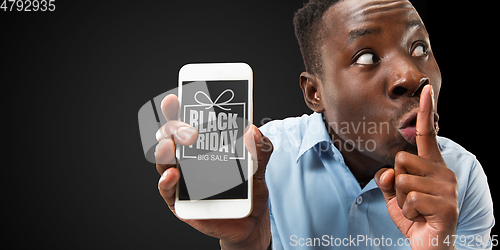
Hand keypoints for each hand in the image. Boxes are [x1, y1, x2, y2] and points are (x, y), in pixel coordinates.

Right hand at [155, 94, 272, 249]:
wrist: (251, 219)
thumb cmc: (250, 187)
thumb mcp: (259, 165)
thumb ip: (260, 148)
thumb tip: (253, 131)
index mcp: (203, 143)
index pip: (186, 120)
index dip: (177, 108)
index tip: (176, 97)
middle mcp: (188, 158)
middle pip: (170, 136)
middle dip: (175, 128)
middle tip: (190, 130)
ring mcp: (182, 179)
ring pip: (164, 160)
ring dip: (165, 150)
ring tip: (173, 146)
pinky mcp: (180, 202)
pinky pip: (166, 190)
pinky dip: (166, 181)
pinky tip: (173, 174)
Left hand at [375, 85, 457, 249]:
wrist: (429, 246)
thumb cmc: (414, 217)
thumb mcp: (393, 196)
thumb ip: (387, 179)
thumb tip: (389, 171)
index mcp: (432, 166)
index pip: (427, 135)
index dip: (425, 112)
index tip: (426, 90)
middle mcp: (443, 173)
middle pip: (401, 159)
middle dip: (396, 181)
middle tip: (409, 199)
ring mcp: (447, 189)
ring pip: (402, 180)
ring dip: (400, 200)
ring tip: (415, 210)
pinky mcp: (446, 206)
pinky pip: (408, 200)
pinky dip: (406, 213)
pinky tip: (419, 219)